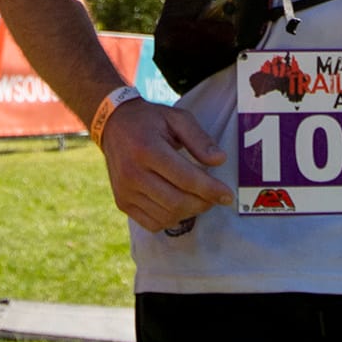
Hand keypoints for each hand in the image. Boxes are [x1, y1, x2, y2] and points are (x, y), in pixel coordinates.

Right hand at [98, 98, 231, 233]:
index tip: (228, 195)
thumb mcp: (177, 118)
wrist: (113, 125)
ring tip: (200, 199)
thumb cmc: (150, 120)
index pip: (185, 178)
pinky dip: (172, 219)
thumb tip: (220, 160)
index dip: (210, 189)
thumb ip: (199, 139)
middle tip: (216, 197)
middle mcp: (132, 173)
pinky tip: (180, 205)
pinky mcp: (122, 203)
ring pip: (166, 216)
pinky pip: (152, 223)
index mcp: (147, 149)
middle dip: (203, 203)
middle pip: (176, 201)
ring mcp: (125, 191)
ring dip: (190, 212)